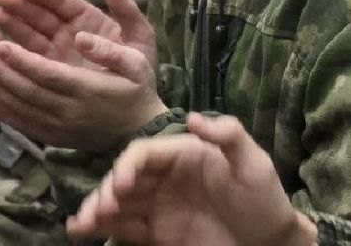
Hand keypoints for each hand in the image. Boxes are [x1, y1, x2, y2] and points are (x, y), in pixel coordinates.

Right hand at [0, 0, 157, 72]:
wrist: (134, 106)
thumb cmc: (139, 67)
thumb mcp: (140, 38)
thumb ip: (128, 12)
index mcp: (89, 20)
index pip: (63, 2)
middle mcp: (68, 33)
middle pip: (40, 15)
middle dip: (20, 6)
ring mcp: (55, 52)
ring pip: (28, 35)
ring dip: (10, 27)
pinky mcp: (46, 72)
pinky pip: (24, 59)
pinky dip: (8, 53)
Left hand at [0, 0, 164, 149]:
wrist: (139, 131)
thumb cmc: (138, 90)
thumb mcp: (137, 63)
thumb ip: (109, 49)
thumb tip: (82, 36)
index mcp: (87, 88)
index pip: (46, 73)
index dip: (21, 59)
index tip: (0, 44)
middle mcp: (69, 110)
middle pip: (27, 90)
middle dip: (1, 71)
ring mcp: (60, 126)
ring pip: (21, 107)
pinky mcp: (55, 137)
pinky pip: (24, 124)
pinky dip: (4, 112)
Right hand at [67, 114, 315, 245]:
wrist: (269, 243)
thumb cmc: (264, 198)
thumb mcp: (253, 163)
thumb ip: (228, 135)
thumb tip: (192, 117)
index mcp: (187, 152)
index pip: (147, 153)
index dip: (128, 166)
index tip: (120, 186)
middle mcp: (168, 176)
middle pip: (126, 176)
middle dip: (106, 190)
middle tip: (97, 210)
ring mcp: (160, 205)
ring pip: (119, 202)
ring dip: (97, 209)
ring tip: (81, 225)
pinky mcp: (158, 232)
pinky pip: (125, 227)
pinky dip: (103, 228)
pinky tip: (83, 231)